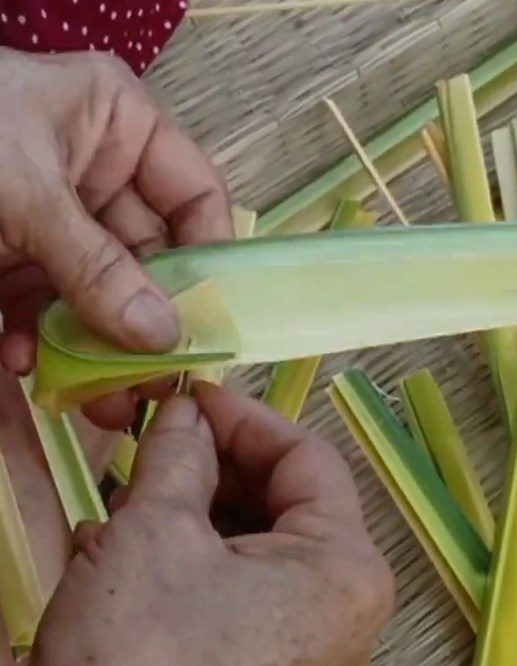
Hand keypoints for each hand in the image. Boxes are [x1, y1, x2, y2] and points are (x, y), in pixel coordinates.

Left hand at [0, 48, 232, 427]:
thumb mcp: (23, 191)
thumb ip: (95, 266)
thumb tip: (162, 337)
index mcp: (118, 125)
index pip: (196, 194)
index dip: (210, 255)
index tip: (210, 319)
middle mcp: (96, 173)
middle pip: (150, 258)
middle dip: (148, 322)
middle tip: (156, 381)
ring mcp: (55, 219)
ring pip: (101, 293)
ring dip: (98, 348)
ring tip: (103, 401)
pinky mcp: (14, 256)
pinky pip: (46, 306)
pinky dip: (39, 341)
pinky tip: (26, 365)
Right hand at [0, 385, 392, 665]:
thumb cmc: (137, 664)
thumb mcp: (156, 529)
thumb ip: (182, 453)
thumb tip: (187, 412)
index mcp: (348, 568)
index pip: (309, 457)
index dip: (245, 417)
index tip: (194, 396)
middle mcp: (348, 605)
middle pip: (289, 498)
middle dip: (221, 465)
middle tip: (164, 438)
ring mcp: (315, 637)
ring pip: (262, 537)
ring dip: (200, 507)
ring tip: (142, 493)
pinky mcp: (276, 659)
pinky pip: (249, 579)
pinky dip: (200, 552)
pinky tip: (142, 542)